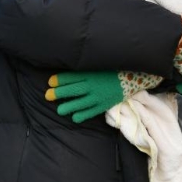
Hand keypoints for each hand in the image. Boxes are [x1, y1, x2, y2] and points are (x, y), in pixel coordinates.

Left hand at [45, 70, 161, 122]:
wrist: (133, 77)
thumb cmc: (114, 68)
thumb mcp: (100, 64)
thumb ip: (87, 66)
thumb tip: (72, 66)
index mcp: (91, 73)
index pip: (71, 76)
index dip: (59, 80)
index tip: (50, 82)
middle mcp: (92, 85)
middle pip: (72, 89)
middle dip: (58, 93)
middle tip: (48, 95)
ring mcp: (98, 96)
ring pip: (79, 103)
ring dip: (68, 106)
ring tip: (59, 110)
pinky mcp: (104, 105)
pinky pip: (91, 112)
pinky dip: (83, 115)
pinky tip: (75, 117)